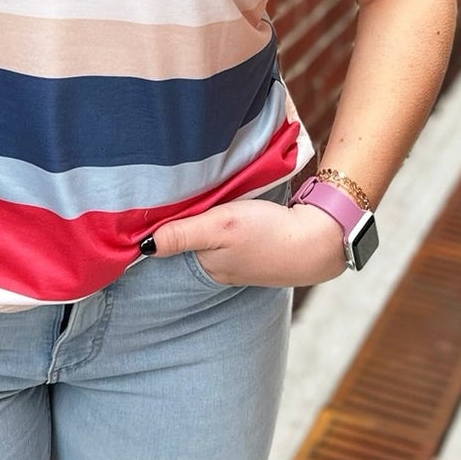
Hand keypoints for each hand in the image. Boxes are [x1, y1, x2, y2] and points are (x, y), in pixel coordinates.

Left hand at [145, 198, 345, 287]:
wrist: (318, 239)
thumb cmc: (267, 232)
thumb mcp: (220, 226)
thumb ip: (182, 233)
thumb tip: (142, 246)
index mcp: (206, 264)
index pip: (173, 242)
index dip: (164, 222)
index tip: (158, 201)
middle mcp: (219, 267)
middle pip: (190, 239)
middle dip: (184, 220)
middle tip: (180, 191)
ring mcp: (239, 261)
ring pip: (210, 237)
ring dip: (206, 220)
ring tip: (204, 198)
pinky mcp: (256, 250)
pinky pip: (230, 237)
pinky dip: (226, 223)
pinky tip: (230, 210)